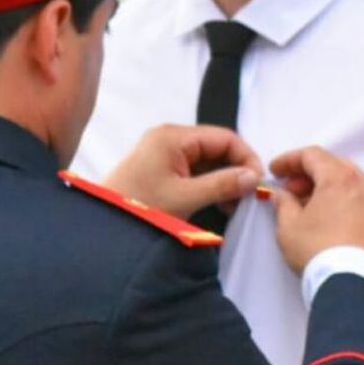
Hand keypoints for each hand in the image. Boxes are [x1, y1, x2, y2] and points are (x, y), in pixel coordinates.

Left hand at [104, 125, 263, 218]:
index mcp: (173, 136)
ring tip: (236, 205)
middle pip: (216, 148)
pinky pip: (195, 172)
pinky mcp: (163, 170)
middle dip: (236, 170)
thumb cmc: (139, 208)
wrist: (103, 228)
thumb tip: (254, 177)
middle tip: (251, 197)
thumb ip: (221, 185)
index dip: (246, 157)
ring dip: (225, 181)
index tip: (259, 182)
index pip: (224, 137)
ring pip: (208, 162)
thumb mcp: (184, 198)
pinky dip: (211, 186)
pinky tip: (221, 205)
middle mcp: (170, 139)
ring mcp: (165, 154)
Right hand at [269, 146, 363, 273]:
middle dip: (308, 173)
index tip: (274, 171)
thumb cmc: (317, 250)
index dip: (289, 160)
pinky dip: (339, 199)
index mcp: (339, 178)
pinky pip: (357, 199)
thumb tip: (280, 194)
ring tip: (305, 204)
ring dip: (324, 186)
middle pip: (333, 165)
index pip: (312, 156)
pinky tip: (324, 216)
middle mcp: (362, 184)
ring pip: (347, 182)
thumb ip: (282, 203)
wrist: (351, 284)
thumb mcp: (289, 226)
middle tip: (289, 188)